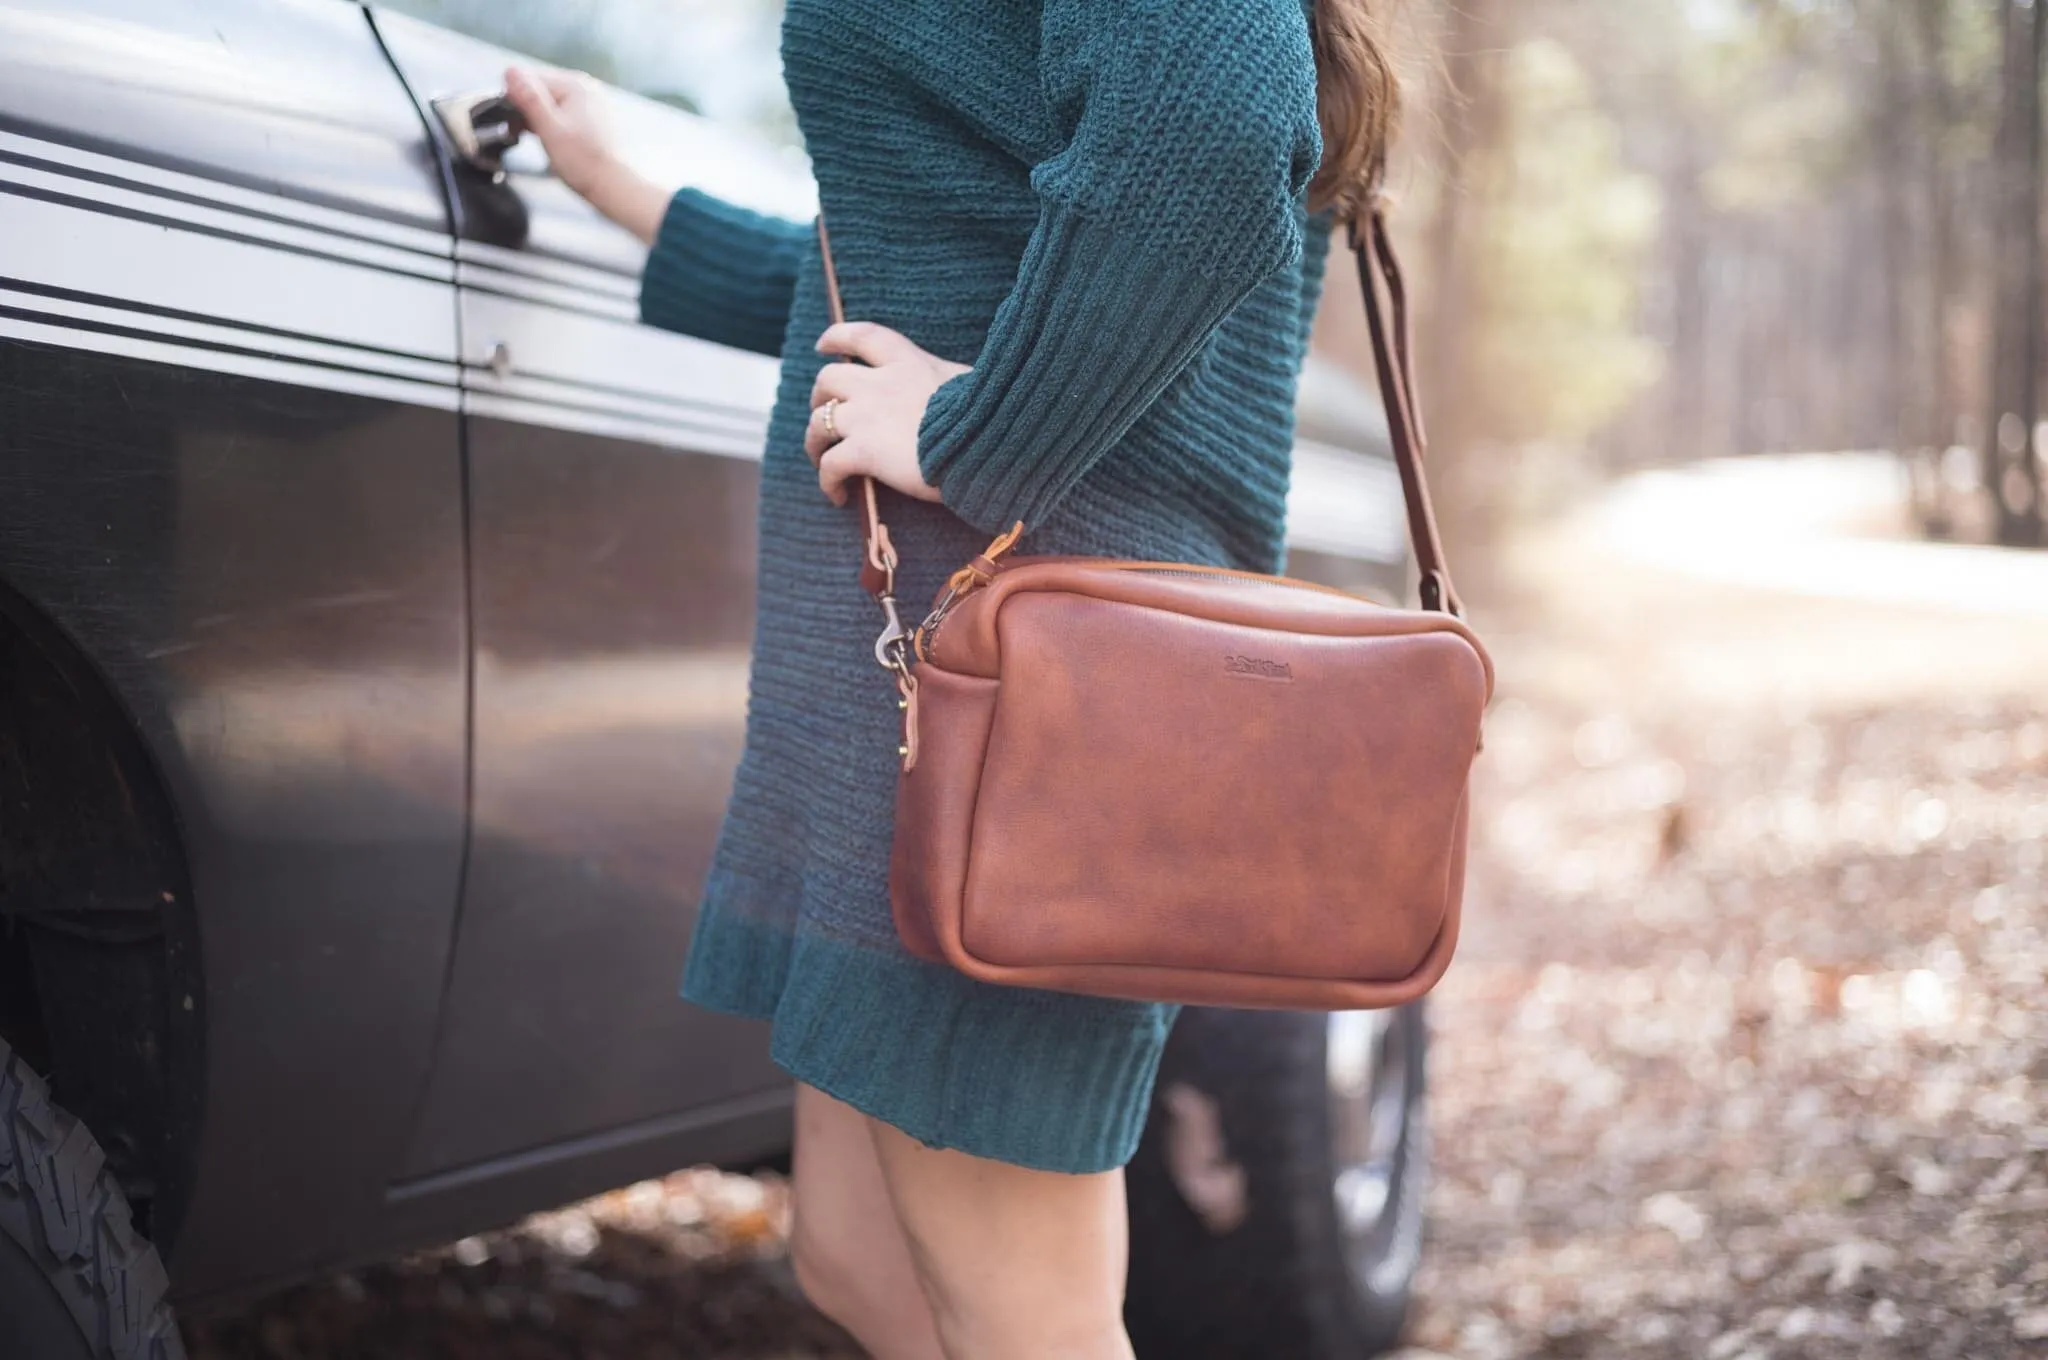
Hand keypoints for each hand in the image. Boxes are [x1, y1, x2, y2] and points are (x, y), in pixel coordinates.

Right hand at [504, 66, 667, 242]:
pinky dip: (553, 126)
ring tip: (542, 140)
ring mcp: (592, 103)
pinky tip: (554, 142)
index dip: (514, 99)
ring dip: (538, 120)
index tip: (511, 122)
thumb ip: (529, 98)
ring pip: (551, 103)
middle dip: (527, 110)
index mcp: (575, 84)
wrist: (615, 186)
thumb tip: (509, 71)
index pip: (529, 78)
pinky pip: (564, 115)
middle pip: (540, 90)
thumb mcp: (549, 128)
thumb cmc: (584, 162)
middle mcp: (586, 88)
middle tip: (521, 134)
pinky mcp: (594, 119)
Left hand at [806, 323, 970, 506]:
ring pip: (818, 422)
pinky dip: (827, 481)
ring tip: (822, 459)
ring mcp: (867, 416)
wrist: (984, 442)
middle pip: (828, 379)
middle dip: (819, 397)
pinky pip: (830, 465)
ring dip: (814, 442)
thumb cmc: (987, 414)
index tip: (823, 346)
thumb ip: (942, 380)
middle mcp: (879, 383)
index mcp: (906, 361)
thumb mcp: (964, 382)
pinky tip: (838, 496)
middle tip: (825, 416)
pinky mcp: (864, 451)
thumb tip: (948, 388)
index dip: (837, 337)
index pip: (861, 335)